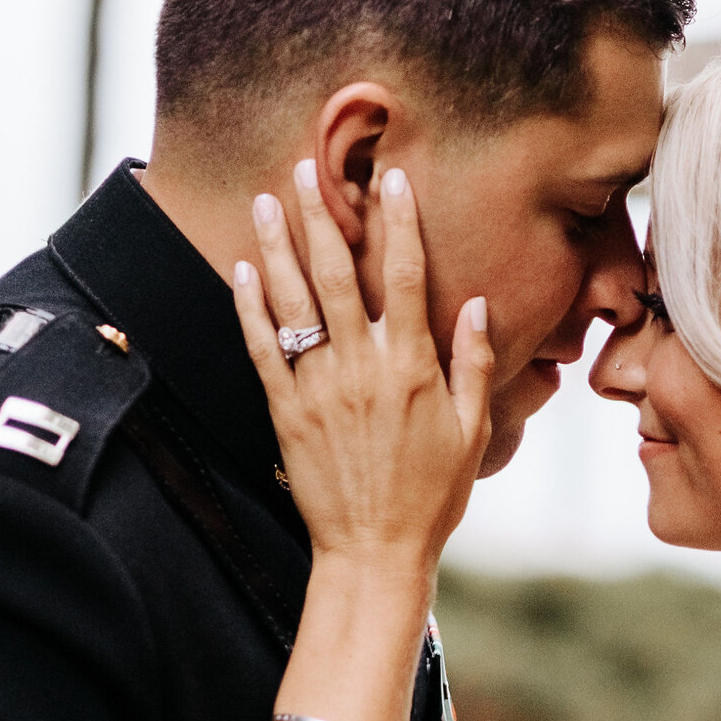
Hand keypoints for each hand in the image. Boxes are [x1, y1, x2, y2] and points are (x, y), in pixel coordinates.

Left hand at [234, 160, 494, 568]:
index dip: (399, 223)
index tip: (391, 180)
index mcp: (413, 367)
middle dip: (322, 216)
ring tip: (268, 200)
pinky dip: (251, 307)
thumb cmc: (432, 494)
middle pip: (339, 275)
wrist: (375, 551)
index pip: (408, 277)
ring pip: (294, 303)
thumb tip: (477, 302)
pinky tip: (243, 268)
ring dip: (279, 247)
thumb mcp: (471, 429)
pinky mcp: (286, 412)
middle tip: (307, 169)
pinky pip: (262, 349)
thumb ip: (473, 362)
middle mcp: (363, 367)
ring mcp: (319, 388)